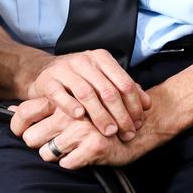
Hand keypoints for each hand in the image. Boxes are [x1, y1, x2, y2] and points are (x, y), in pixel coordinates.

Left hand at [9, 97, 145, 169]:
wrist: (139, 123)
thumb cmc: (97, 116)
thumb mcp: (69, 104)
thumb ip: (39, 106)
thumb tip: (9, 109)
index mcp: (62, 98)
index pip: (24, 111)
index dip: (17, 125)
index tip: (21, 132)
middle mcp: (69, 112)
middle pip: (30, 137)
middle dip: (37, 144)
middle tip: (50, 144)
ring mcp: (81, 129)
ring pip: (47, 153)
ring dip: (54, 155)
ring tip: (69, 148)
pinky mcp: (94, 146)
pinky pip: (67, 164)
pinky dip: (71, 163)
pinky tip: (81, 155)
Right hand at [25, 49, 150, 138]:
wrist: (45, 72)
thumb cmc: (80, 79)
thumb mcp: (103, 79)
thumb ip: (124, 89)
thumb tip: (147, 104)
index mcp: (101, 58)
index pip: (124, 83)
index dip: (134, 106)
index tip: (138, 124)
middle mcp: (84, 60)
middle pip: (108, 91)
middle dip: (120, 115)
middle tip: (126, 133)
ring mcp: (64, 69)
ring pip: (87, 94)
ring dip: (100, 116)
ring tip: (109, 132)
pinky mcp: (48, 80)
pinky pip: (60, 94)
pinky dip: (70, 105)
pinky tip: (79, 117)